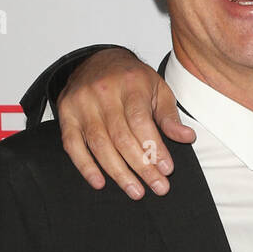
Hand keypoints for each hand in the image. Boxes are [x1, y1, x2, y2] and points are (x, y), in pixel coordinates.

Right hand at [56, 47, 193, 198]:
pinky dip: (85, 166)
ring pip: (99, 145)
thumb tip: (187, 137)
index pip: (141, 122)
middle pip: (121, 137)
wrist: (98, 60)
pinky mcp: (65, 115)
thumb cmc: (133, 78)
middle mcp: (103, 93)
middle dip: (141, 166)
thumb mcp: (158, 88)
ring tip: (135, 191)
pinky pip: (73, 145)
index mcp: (130, 85)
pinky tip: (100, 182)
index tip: (167, 169)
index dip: (154, 148)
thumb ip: (169, 116)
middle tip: (158, 187)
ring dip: (118, 172)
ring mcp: (81, 104)